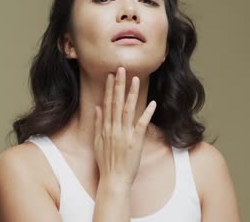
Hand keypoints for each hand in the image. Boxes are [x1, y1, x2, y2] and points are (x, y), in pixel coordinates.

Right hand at [93, 67, 156, 186]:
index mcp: (106, 128)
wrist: (113, 179)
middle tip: (122, 69)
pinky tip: (151, 103)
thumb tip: (98, 107)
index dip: (110, 88)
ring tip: (135, 79)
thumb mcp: (97, 142)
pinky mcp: (136, 141)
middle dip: (120, 85)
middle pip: (117, 103)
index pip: (108, 103)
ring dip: (132, 94)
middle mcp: (114, 128)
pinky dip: (146, 113)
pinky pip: (142, 125)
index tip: (111, 75)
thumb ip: (98, 123)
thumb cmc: (106, 162)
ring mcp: (125, 134)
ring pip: (129, 110)